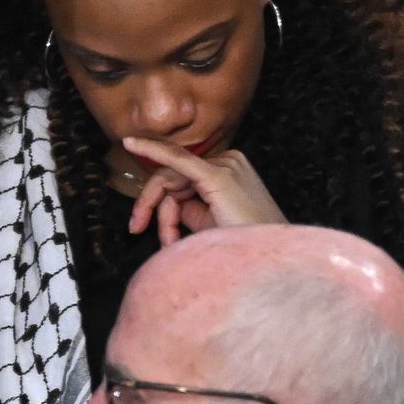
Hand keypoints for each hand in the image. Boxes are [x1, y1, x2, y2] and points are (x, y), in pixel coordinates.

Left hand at [121, 137, 288, 246]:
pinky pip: (175, 159)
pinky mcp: (217, 175)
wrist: (271, 260)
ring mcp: (226, 166)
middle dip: (156, 210)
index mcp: (231, 172)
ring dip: (160, 213)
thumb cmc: (245, 246)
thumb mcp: (210, 221)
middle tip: (150, 236)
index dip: (158, 203)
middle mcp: (230, 163)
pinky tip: (132, 143)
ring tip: (170, 241)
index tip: (140, 224)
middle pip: (172, 179)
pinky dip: (152, 149)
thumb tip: (166, 203)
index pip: (181, 180)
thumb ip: (188, 206)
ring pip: (169, 180)